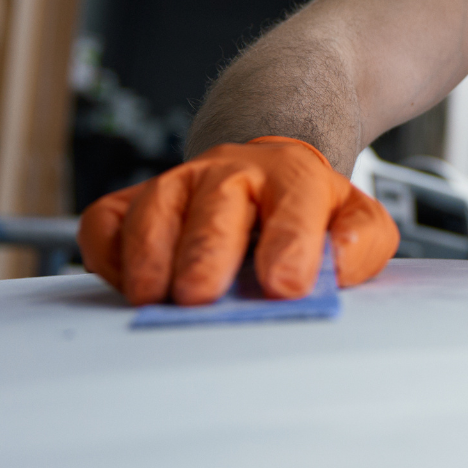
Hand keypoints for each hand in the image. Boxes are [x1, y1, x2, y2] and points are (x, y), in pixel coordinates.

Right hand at [76, 136, 398, 305]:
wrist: (266, 171)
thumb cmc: (310, 212)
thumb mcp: (357, 221)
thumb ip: (361, 243)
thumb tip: (337, 262)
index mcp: (294, 177)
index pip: (296, 204)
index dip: (290, 244)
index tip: (285, 286)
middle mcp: (233, 173)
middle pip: (217, 202)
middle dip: (207, 249)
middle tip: (201, 295)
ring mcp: (181, 183)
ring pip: (156, 206)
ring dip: (151, 252)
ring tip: (154, 297)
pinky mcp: (134, 203)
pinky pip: (107, 220)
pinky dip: (109, 253)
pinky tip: (130, 286)